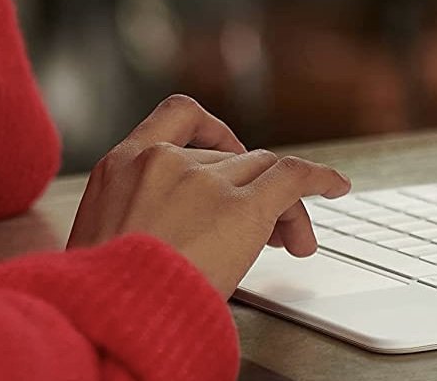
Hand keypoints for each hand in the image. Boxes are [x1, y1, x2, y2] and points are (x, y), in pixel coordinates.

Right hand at [67, 95, 351, 295]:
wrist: (106, 319)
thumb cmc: (99, 298)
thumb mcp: (101, 243)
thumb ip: (138, 220)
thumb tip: (175, 235)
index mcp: (121, 164)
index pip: (178, 117)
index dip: (213, 130)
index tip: (228, 150)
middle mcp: (165, 160)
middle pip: (232, 158)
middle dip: (252, 191)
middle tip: (269, 236)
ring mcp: (204, 180)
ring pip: (264, 171)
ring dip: (283, 206)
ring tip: (293, 244)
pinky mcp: (243, 208)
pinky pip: (294, 177)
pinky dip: (320, 178)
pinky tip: (336, 187)